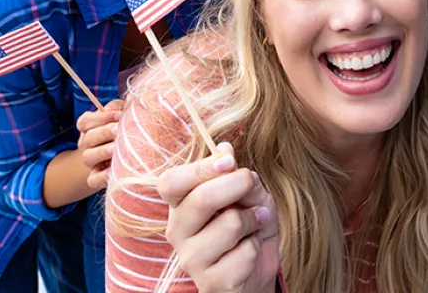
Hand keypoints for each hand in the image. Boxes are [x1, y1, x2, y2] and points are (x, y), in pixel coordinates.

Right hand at [76, 99, 123, 190]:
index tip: (118, 114)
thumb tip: (117, 109)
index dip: (100, 117)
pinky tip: (113, 171)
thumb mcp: (122, 114)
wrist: (131, 153)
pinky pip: (92, 180)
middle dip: (103, 132)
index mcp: (89, 128)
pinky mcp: (96, 178)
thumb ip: (118, 108)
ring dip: (101, 152)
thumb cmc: (125, 128)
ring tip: (115, 149)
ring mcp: (90, 162)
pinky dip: (101, 177)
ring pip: (88, 157)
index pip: (84, 121)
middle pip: (87, 138)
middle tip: (118, 130)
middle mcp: (86, 144)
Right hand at [157, 142, 279, 292]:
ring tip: (253, 224)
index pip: (170, 182)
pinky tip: (251, 251)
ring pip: (230, 224)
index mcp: (180, 205)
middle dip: (236, 185)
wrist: (257, 272)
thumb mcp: (248, 193)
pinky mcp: (211, 282)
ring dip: (252, 219)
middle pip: (201, 200)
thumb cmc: (248, 227)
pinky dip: (257, 247)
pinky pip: (244, 252)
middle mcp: (178, 232)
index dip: (200, 168)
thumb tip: (223, 148)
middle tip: (251, 182)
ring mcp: (191, 260)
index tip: (229, 161)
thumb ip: (234, 173)